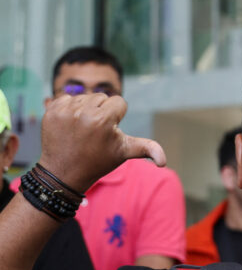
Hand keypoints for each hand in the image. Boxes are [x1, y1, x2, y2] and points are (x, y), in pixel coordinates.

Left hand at [39, 94, 165, 192]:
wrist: (64, 173)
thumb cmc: (98, 161)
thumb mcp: (125, 153)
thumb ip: (148, 149)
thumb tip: (163, 162)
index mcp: (104, 120)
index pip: (118, 102)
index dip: (117, 117)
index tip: (109, 132)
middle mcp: (83, 112)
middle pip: (102, 97)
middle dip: (102, 111)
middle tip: (95, 132)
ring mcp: (65, 111)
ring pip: (85, 97)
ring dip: (86, 109)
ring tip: (83, 129)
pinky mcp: (51, 110)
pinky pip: (66, 98)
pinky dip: (70, 109)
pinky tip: (70, 125)